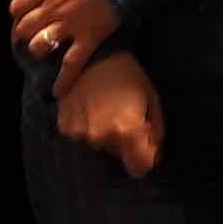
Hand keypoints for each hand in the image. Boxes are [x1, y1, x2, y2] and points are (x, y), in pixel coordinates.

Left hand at [10, 0, 125, 81]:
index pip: (18, 4)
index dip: (19, 11)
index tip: (23, 13)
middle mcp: (51, 7)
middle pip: (24, 28)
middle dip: (24, 33)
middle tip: (28, 36)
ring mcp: (68, 25)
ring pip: (40, 47)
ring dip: (40, 50)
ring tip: (43, 52)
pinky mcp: (88, 39)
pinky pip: (70, 65)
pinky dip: (63, 80)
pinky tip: (58, 91)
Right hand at [55, 51, 165, 179]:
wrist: (93, 54)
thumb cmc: (128, 74)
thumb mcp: (152, 99)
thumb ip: (157, 131)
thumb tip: (155, 155)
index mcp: (126, 131)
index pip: (139, 169)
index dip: (145, 158)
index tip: (145, 144)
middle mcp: (101, 137)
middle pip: (119, 155)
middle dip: (126, 141)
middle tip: (125, 114)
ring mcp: (80, 133)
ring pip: (100, 146)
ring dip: (106, 133)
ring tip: (107, 107)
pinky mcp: (65, 127)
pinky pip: (83, 137)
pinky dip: (88, 127)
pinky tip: (91, 106)